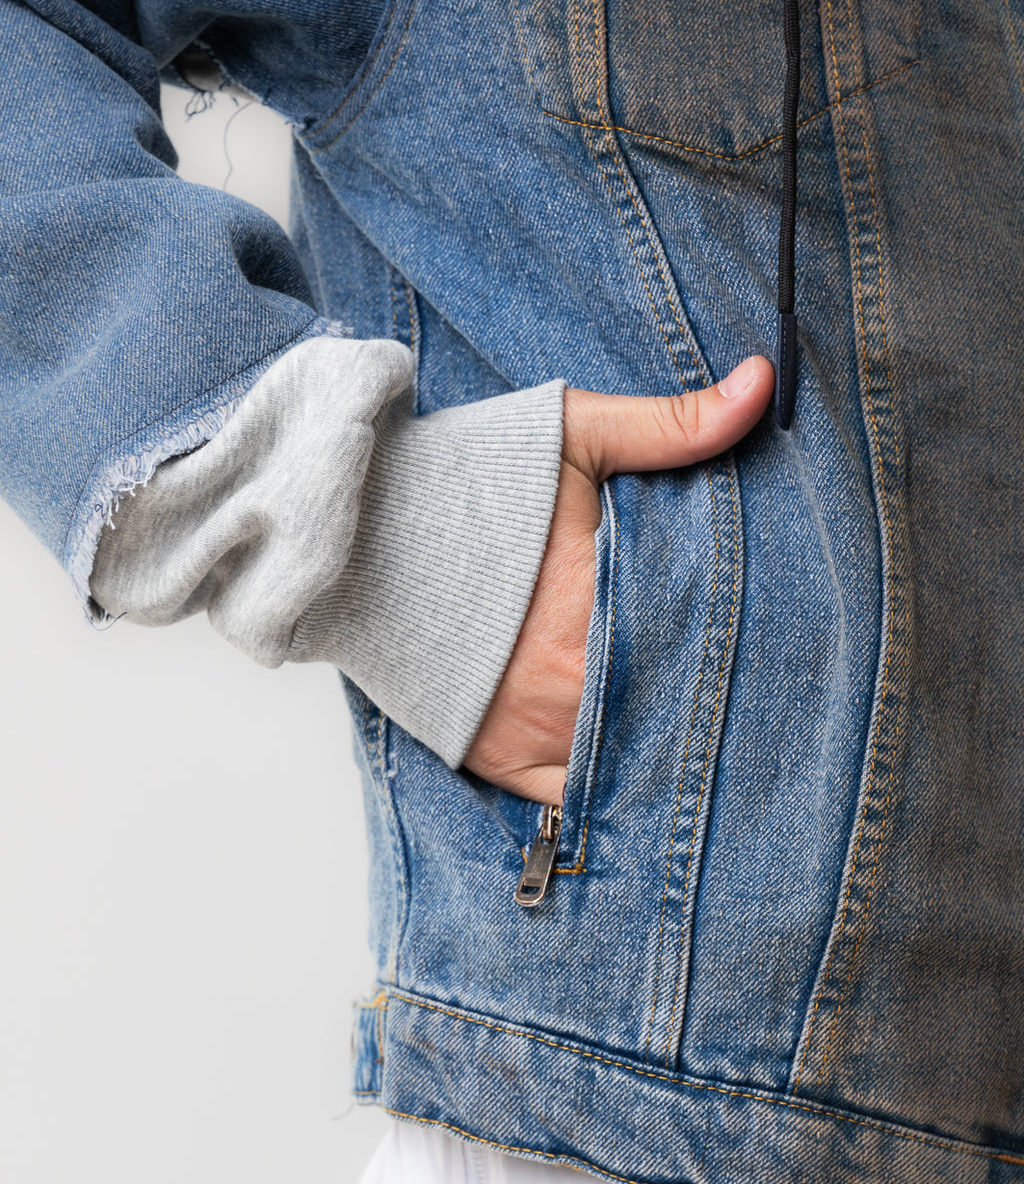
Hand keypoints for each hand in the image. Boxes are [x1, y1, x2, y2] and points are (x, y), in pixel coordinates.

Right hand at [463, 356, 774, 802]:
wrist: (359, 532)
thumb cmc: (468, 482)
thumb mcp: (572, 435)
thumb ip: (672, 423)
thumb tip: (760, 383)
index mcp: (599, 613)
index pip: (705, 654)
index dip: (745, 658)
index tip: (778, 654)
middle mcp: (570, 688)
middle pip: (673, 718)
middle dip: (709, 708)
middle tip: (755, 704)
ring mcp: (531, 732)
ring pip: (628, 765)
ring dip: (661, 752)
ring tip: (703, 741)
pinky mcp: (495, 759)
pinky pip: (570, 800)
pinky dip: (603, 789)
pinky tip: (636, 770)